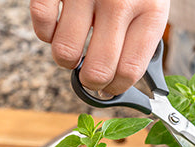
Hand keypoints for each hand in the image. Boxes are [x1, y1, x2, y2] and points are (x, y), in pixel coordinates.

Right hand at [30, 0, 169, 94]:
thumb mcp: (151, 9)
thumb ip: (140, 44)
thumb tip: (118, 84)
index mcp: (149, 14)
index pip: (129, 71)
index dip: (116, 89)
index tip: (110, 90)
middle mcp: (119, 3)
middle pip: (98, 70)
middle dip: (91, 83)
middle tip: (90, 76)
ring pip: (65, 53)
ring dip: (67, 60)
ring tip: (76, 50)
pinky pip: (43, 24)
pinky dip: (46, 34)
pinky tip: (60, 27)